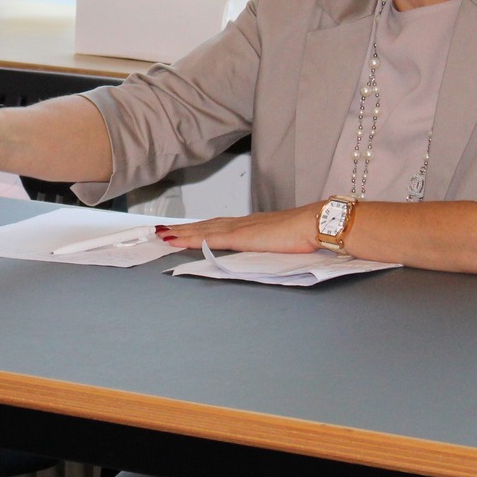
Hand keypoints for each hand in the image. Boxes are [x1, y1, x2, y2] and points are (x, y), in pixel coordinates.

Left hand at [153, 204, 321, 254]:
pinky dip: (190, 238)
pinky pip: (209, 238)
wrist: (315, 224)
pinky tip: (177, 240)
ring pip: (202, 230)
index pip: (218, 226)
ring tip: (162, 234)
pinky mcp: (240, 236)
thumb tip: (263, 253)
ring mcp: (239, 228)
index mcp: (251, 225)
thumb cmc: (305, 235)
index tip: (183, 229)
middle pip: (205, 225)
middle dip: (183, 229)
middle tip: (161, 231)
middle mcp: (241, 223)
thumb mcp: (282, 243)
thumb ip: (268, 247)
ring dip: (181, 232)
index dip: (199, 228)